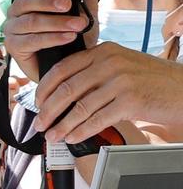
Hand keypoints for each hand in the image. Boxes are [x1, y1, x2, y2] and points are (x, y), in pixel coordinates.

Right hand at [4, 0, 98, 82]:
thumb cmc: (75, 35)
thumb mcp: (86, 9)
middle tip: (68, 5)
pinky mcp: (15, 48)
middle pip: (24, 0)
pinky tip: (68, 37)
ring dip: (56, 22)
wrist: (75, 64)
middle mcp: (17, 11)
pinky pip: (32, 40)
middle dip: (47, 0)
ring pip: (30, 21)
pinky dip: (53, 38)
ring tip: (78, 24)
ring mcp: (13, 29)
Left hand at [33, 40, 182, 143]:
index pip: (62, 69)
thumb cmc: (150, 80)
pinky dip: (81, 131)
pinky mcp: (130, 101)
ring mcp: (120, 81)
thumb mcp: (121, 64)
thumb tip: (61, 91)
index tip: (37, 103)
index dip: (44, 89)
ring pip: (79, 107)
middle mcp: (109, 63)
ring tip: (53, 136)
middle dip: (48, 110)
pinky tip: (72, 137)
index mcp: (102, 51)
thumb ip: (94, 71)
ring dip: (62, 125)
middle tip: (40, 124)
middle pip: (66, 89)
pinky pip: (97, 119)